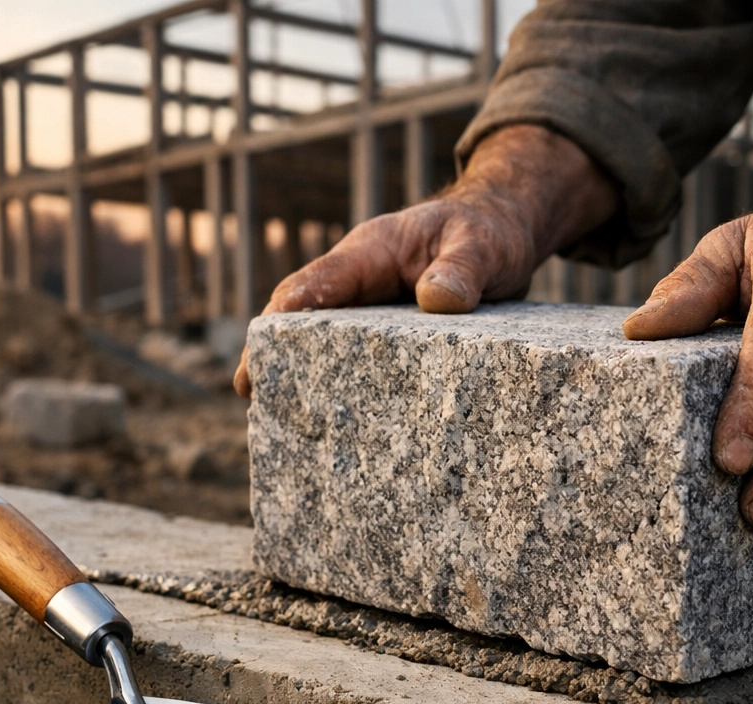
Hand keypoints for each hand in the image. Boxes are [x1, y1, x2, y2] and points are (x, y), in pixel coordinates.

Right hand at [233, 125, 616, 396]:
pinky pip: (361, 357)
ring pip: (327, 340)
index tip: (258, 351)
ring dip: (303, 371)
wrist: (504, 232)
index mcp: (371, 253)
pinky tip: (342, 423)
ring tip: (280, 419)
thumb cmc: (489, 231)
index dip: (283, 317)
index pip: (315, 283)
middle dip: (274, 351)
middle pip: (304, 316)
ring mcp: (372, 309)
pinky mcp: (392, 334)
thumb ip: (462, 269)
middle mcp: (361, 282)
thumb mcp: (482, 245)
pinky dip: (345, 382)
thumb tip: (437, 301)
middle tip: (249, 393)